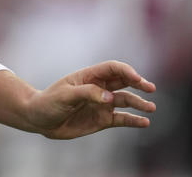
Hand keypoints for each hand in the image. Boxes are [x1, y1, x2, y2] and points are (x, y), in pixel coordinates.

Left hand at [25, 60, 156, 139]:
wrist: (39, 119)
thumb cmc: (49, 102)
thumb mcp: (65, 95)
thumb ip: (87, 94)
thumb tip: (109, 98)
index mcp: (89, 76)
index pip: (112, 68)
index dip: (126, 71)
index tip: (137, 79)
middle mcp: (98, 88)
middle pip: (123, 82)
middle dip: (138, 83)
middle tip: (150, 88)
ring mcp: (101, 104)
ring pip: (125, 100)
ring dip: (139, 103)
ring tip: (151, 108)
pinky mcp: (101, 120)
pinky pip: (121, 119)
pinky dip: (133, 120)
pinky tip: (144, 122)